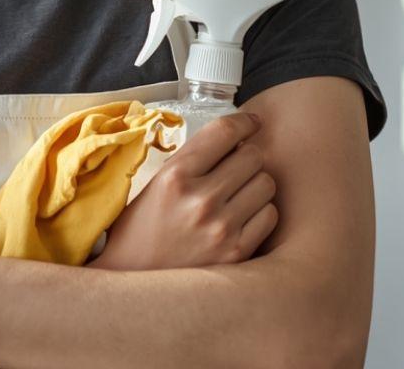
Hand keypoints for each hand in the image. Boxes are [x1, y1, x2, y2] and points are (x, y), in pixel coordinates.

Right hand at [93, 111, 277, 269]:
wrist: (134, 282)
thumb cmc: (143, 228)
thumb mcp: (156, 184)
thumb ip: (192, 161)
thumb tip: (233, 139)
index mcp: (176, 175)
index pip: (224, 132)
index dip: (244, 121)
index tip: (252, 121)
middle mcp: (201, 200)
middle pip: (252, 155)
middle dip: (248, 155)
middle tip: (238, 164)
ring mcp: (221, 228)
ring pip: (266, 183)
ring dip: (256, 183)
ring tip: (239, 192)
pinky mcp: (237, 253)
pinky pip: (269, 216)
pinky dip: (261, 212)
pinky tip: (243, 216)